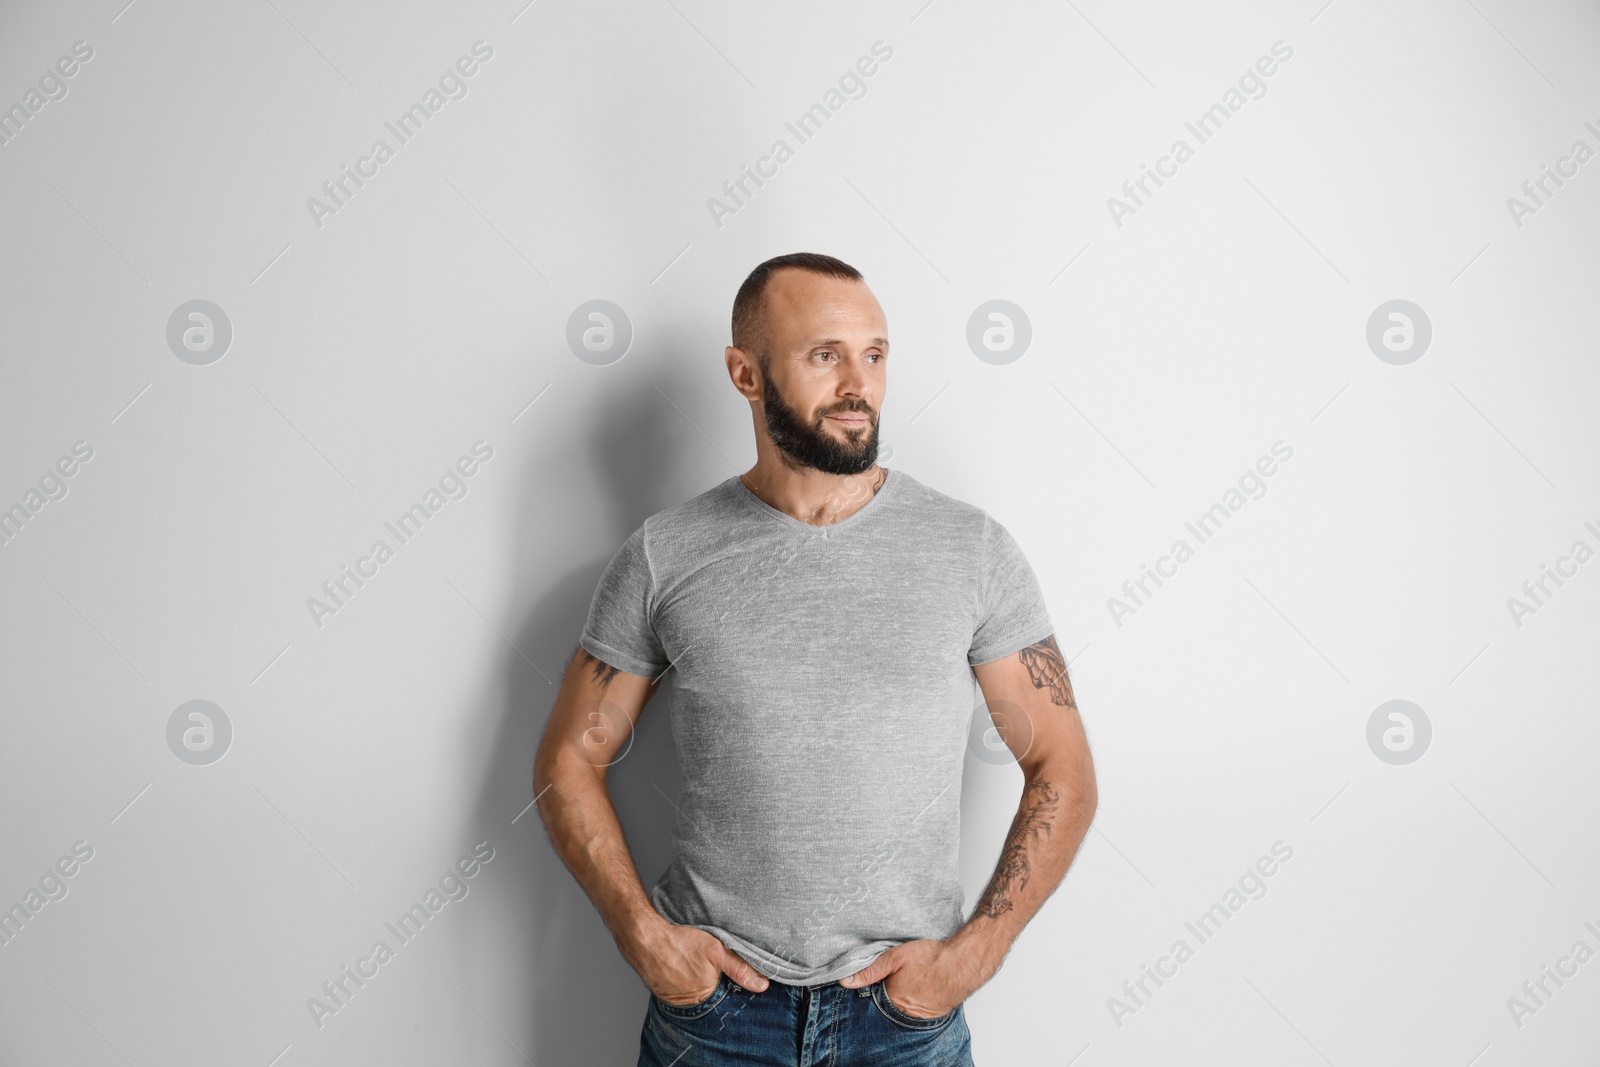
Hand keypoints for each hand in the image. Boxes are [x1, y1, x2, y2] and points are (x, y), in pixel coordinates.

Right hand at [621, 917, 769, 1005]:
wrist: (645, 938)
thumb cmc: (681, 942)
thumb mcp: (716, 951)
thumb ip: (739, 968)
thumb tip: (762, 986)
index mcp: (706, 995)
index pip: (725, 996)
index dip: (729, 984)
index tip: (727, 973)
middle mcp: (689, 1003)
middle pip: (709, 995)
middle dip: (712, 983)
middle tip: (705, 965)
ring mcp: (673, 999)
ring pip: (692, 992)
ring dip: (695, 982)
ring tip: (692, 965)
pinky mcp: (661, 993)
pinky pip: (677, 990)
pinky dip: (681, 981)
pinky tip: (681, 967)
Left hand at [838, 938, 992, 1018]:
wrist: (962, 963)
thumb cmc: (930, 957)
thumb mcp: (895, 957)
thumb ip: (870, 970)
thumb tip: (845, 981)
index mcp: (891, 999)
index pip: (872, 999)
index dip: (874, 988)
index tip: (878, 979)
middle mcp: (904, 1012)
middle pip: (887, 1006)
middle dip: (888, 994)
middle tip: (899, 978)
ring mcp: (919, 1016)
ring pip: (902, 1010)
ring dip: (902, 999)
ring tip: (911, 982)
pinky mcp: (933, 1015)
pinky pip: (918, 1012)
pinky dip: (916, 1002)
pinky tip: (921, 989)